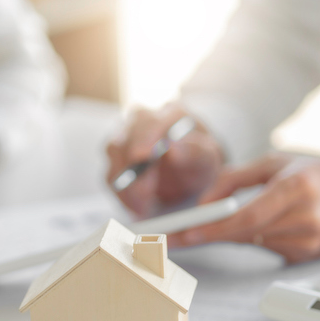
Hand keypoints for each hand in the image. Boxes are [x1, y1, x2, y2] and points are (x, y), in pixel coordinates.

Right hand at [106, 103, 223, 215]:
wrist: (191, 176)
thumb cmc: (201, 162)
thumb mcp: (208, 158)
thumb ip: (194, 150)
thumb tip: (173, 147)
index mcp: (171, 113)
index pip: (152, 119)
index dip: (145, 137)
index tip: (143, 155)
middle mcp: (144, 120)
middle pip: (127, 134)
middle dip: (132, 164)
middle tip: (143, 191)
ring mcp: (126, 138)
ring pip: (114, 153)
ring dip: (127, 183)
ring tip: (144, 206)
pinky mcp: (116, 160)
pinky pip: (111, 175)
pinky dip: (123, 194)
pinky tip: (138, 207)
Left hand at [169, 153, 319, 263]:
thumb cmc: (315, 175)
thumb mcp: (274, 164)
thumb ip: (233, 179)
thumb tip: (204, 203)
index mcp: (296, 188)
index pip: (246, 217)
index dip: (213, 228)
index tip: (186, 234)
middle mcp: (305, 218)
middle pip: (244, 233)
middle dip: (209, 233)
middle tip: (177, 236)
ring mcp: (309, 241)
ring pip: (252, 241)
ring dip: (233, 232)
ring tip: (221, 221)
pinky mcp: (307, 257)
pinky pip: (266, 248)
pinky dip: (256, 236)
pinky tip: (265, 224)